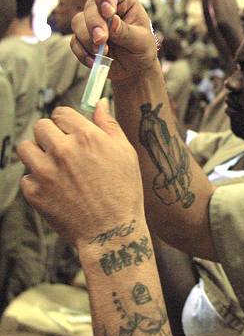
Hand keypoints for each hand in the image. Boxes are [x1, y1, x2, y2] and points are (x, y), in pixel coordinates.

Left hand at [17, 101, 144, 247]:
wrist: (112, 232)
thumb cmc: (124, 191)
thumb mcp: (125, 154)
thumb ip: (109, 125)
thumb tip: (100, 103)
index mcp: (87, 137)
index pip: (62, 113)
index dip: (67, 121)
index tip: (71, 130)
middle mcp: (63, 150)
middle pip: (41, 126)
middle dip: (52, 135)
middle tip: (65, 150)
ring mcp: (45, 171)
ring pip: (26, 148)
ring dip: (39, 153)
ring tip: (56, 168)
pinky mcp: (34, 192)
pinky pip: (27, 176)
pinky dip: (39, 181)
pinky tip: (58, 190)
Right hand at [71, 0, 158, 83]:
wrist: (136, 71)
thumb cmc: (142, 50)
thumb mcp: (141, 41)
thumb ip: (126, 31)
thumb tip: (112, 22)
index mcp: (123, 2)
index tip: (109, 11)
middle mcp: (105, 9)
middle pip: (90, 6)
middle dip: (94, 24)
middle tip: (102, 39)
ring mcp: (93, 24)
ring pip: (77, 22)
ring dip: (87, 38)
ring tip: (103, 52)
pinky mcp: (84, 39)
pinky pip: (74, 41)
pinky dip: (82, 52)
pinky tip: (94, 60)